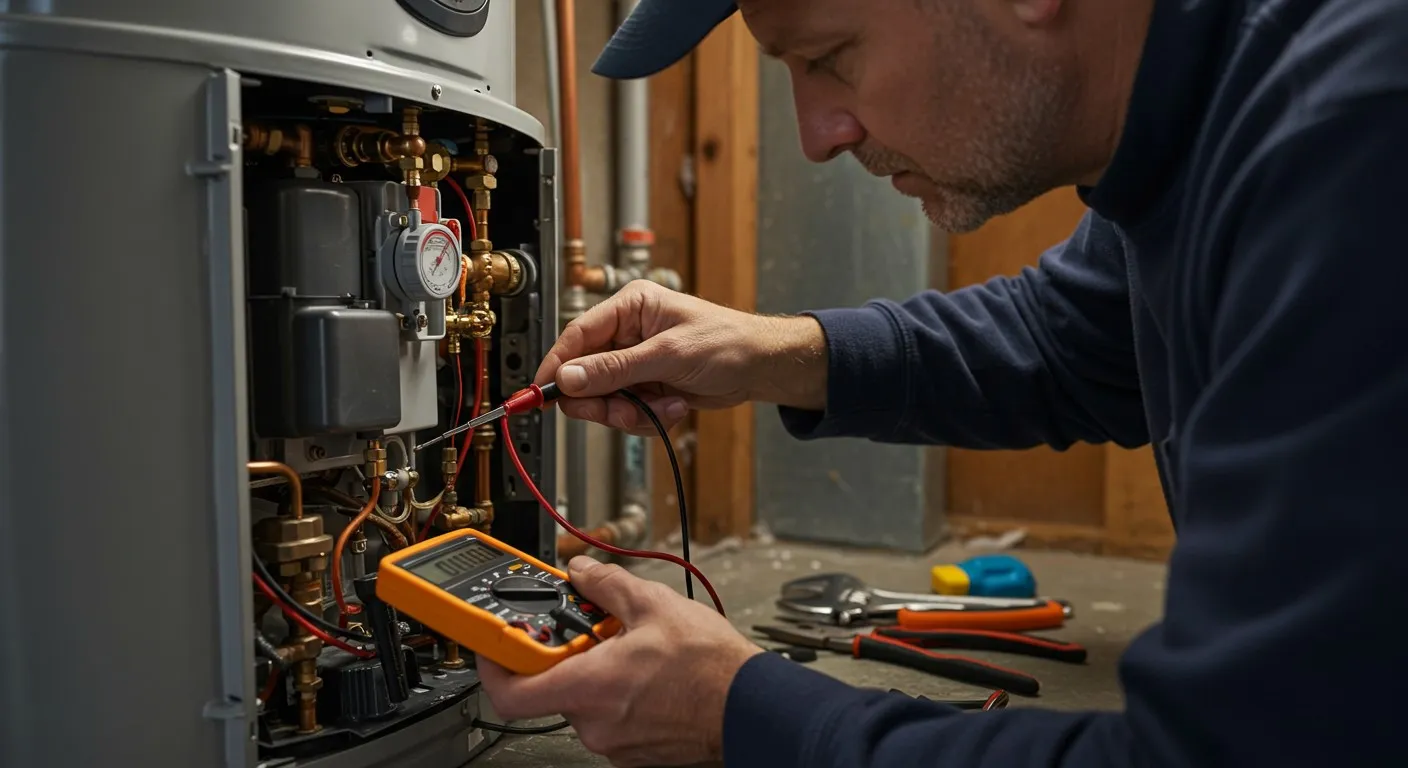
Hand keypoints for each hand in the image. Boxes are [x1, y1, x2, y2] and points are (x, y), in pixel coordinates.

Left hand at [476, 557, 764, 766]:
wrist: (751, 706)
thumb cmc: (711, 666)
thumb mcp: (654, 604)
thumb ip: (605, 584)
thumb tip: (582, 570)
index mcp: (589, 686)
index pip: (510, 691)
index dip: (493, 664)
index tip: (495, 643)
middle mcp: (593, 723)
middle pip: (554, 687)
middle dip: (569, 655)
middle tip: (595, 630)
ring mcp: (614, 743)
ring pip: (586, 702)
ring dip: (599, 674)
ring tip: (635, 651)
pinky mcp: (634, 753)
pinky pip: (610, 719)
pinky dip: (619, 696)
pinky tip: (649, 676)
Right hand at [536, 280, 827, 435]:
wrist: (760, 367)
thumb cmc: (726, 343)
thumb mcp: (668, 355)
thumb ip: (615, 369)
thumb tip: (570, 378)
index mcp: (629, 308)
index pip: (578, 336)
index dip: (557, 366)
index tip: (542, 393)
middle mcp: (627, 333)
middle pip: (586, 374)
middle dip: (604, 400)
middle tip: (621, 412)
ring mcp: (636, 363)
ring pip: (605, 399)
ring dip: (631, 413)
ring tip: (664, 407)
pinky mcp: (646, 387)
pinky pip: (627, 412)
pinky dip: (648, 418)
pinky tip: (675, 407)